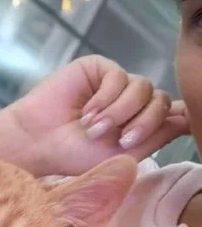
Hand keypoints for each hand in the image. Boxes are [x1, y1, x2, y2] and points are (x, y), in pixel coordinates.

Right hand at [0, 54, 189, 176]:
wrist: (38, 144)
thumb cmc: (74, 157)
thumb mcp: (121, 155)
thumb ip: (156, 137)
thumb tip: (188, 118)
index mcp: (137, 124)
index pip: (170, 113)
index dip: (177, 117)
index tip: (180, 125)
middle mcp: (130, 103)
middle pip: (160, 102)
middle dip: (144, 123)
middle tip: (122, 141)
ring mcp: (116, 84)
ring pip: (142, 88)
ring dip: (120, 113)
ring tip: (94, 130)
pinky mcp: (100, 69)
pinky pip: (119, 77)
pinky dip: (105, 100)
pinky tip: (86, 115)